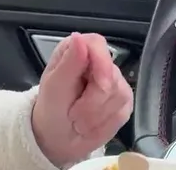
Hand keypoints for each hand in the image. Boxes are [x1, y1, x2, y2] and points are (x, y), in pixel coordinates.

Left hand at [32, 33, 133, 166]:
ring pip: (120, 96)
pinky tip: (91, 126)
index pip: (97, 44)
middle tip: (73, 114)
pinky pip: (122, 113)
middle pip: (111, 76)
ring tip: (79, 121)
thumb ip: (69, 63)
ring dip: (96, 116)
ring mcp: (114, 82)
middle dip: (92, 102)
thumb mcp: (54, 87)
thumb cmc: (52, 108)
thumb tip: (79, 37)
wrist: (58, 138)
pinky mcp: (124, 102)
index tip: (99, 86)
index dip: (101, 64)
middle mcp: (98, 62)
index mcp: (76, 50)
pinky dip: (104, 125)